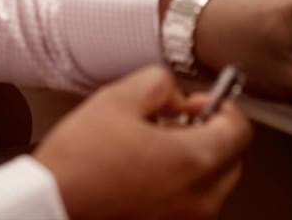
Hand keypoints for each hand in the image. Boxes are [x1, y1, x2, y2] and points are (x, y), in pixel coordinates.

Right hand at [33, 66, 251, 219]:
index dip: (221, 106)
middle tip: (175, 121)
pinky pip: (186, 207)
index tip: (200, 102)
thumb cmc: (80, 163)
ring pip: (209, 186)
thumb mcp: (120, 96)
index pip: (240, 129)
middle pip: (230, 160)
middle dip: (208, 134)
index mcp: (195, 161)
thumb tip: (176, 95)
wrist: (50, 208)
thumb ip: (161, 83)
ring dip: (192, 162)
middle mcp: (198, 200)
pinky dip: (176, 188)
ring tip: (151, 147)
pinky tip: (142, 173)